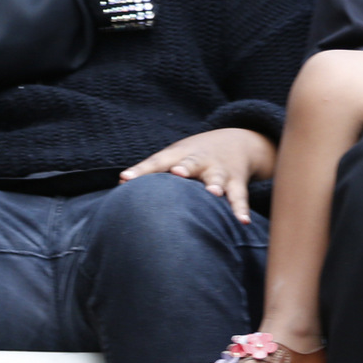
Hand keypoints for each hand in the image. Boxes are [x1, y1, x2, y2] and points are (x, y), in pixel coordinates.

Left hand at [119, 127, 274, 222]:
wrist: (238, 141)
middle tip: (178, 173)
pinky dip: (240, 209)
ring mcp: (219, 171)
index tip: (126, 179)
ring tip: (214, 193)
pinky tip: (242, 222)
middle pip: (191, 163)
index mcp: (179, 154)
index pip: (157, 161)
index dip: (141, 170)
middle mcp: (200, 160)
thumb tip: (120, 184)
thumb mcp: (173, 156)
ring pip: (217, 178)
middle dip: (185, 168)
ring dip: (215, 185)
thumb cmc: (193, 156)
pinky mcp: (237, 182)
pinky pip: (238, 197)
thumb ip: (149, 170)